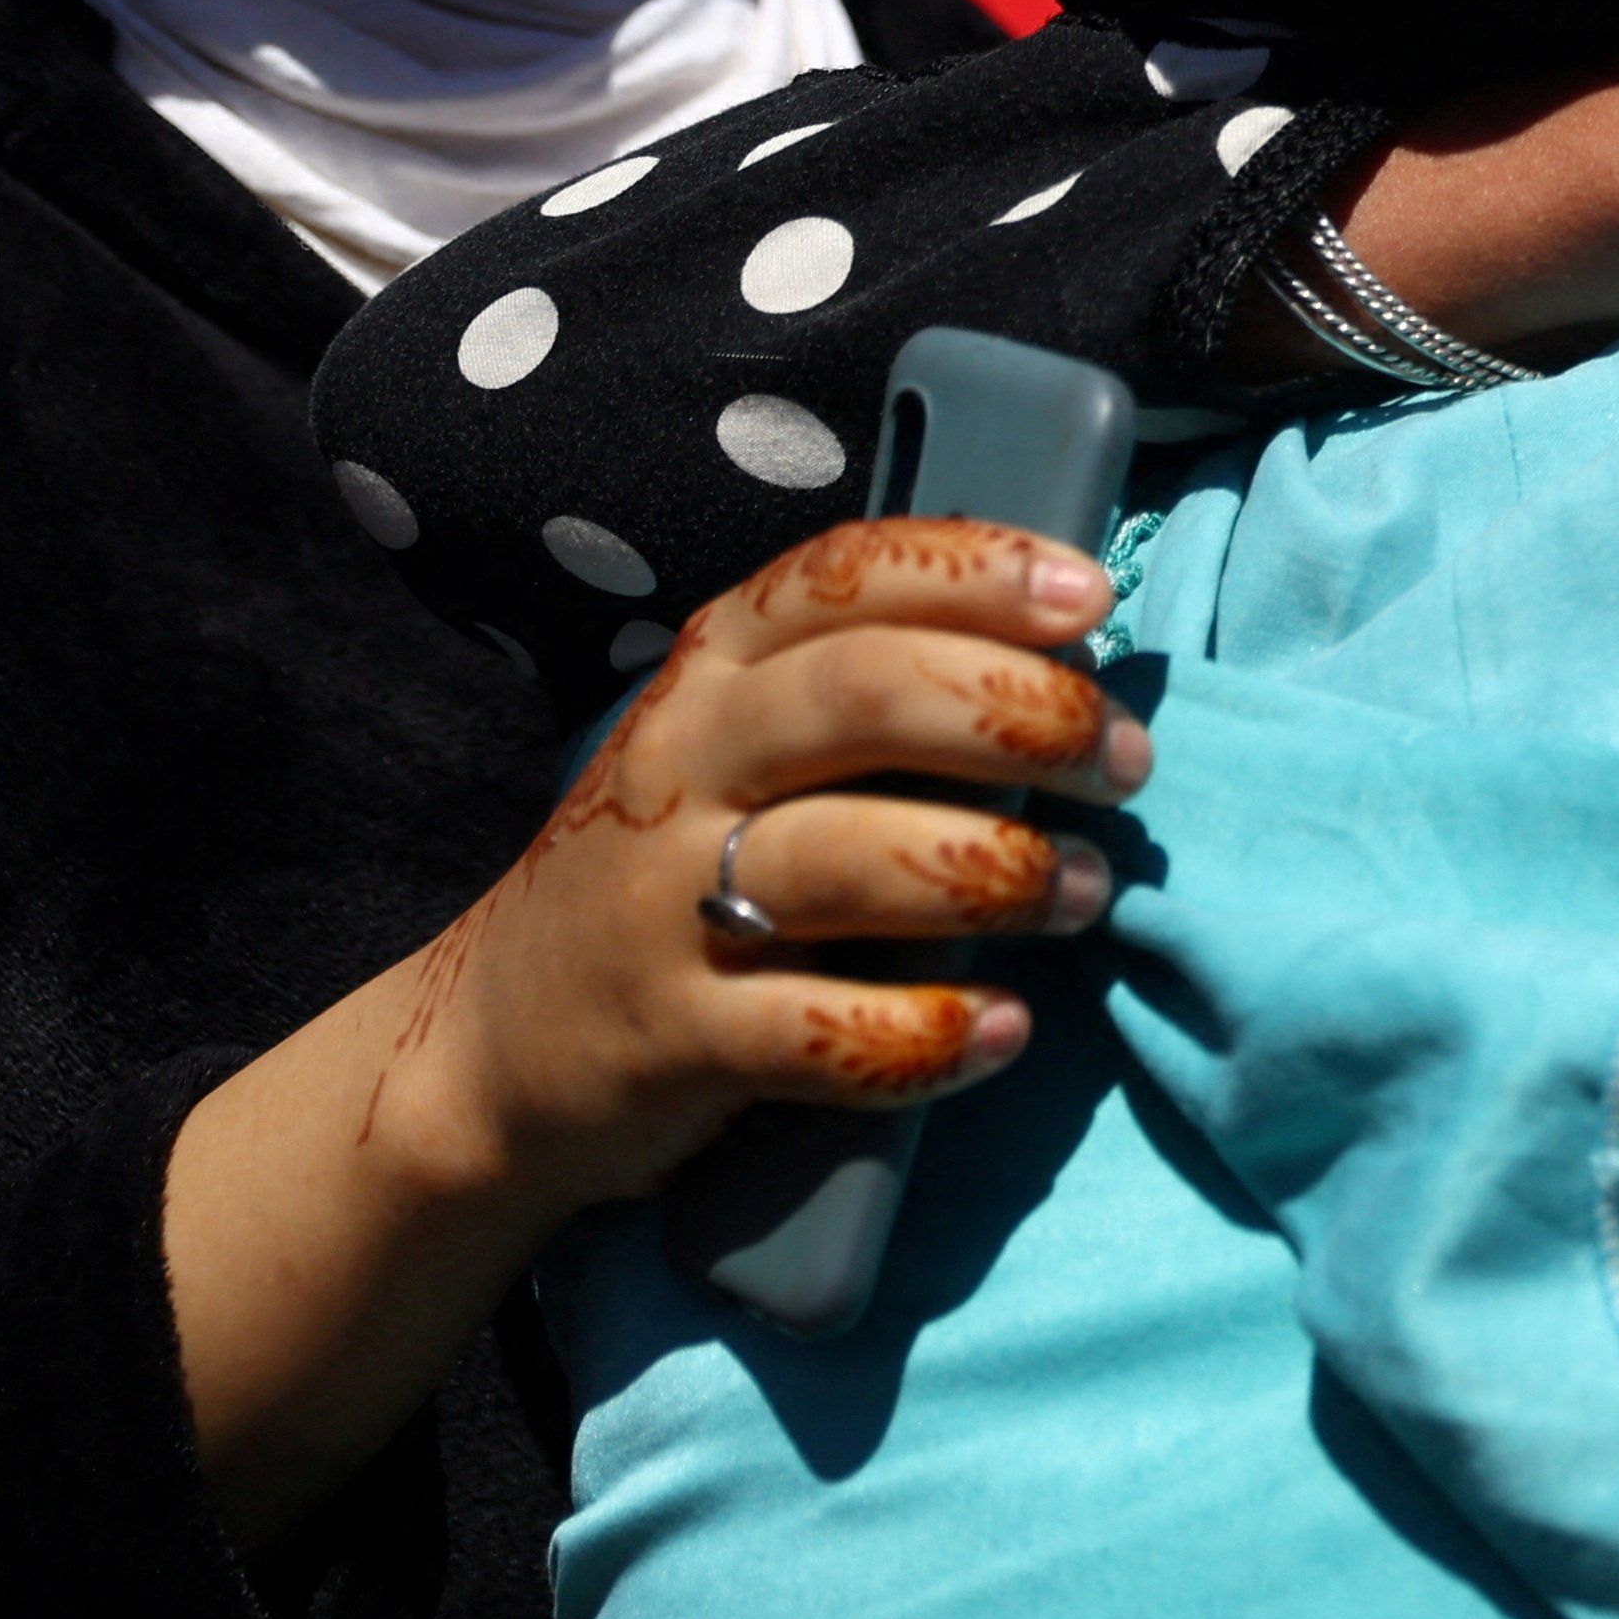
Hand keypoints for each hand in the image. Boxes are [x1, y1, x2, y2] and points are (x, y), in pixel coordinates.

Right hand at [391, 518, 1141, 1215]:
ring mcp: (662, 902)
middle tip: (1122, 764)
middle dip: (1020, 715)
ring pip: (851, 861)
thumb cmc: (676, 871)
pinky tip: (1002, 1029)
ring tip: (1082, 891)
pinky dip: (931, 1033)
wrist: (496, 1045)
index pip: (844, 576)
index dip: (977, 573)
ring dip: (997, 871)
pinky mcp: (672, 1036)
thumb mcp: (738, 748)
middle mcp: (682, 764)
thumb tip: (1069, 665)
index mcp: (714, 672)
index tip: (1091, 600)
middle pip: (863, 696)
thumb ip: (867, 694)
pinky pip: (824, 1030)